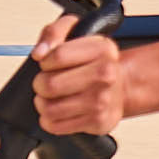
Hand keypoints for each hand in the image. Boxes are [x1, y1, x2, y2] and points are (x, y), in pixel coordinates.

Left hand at [32, 15, 131, 135]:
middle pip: (50, 85)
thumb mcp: (76, 32)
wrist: (119, 87)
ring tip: (51, 97)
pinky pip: (55, 125)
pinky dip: (50, 119)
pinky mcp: (98, 122)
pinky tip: (59, 110)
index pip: (57, 56)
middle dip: (40, 83)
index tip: (48, 63)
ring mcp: (102, 101)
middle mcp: (106, 75)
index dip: (44, 61)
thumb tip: (40, 53)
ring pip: (49, 108)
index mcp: (102, 49)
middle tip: (47, 82)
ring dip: (43, 103)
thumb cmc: (92, 62)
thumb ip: (54, 32)